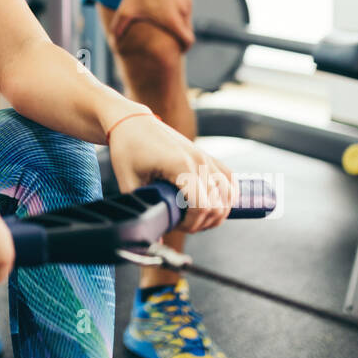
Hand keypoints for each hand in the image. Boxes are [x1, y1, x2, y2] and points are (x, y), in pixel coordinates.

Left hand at [107, 111, 235, 232]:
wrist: (132, 121)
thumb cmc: (128, 149)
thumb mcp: (129, 182)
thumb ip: (143, 209)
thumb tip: (155, 236)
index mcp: (180, 166)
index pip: (202, 206)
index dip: (191, 224)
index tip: (174, 224)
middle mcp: (199, 161)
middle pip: (218, 205)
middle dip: (202, 222)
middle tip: (182, 223)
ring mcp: (205, 157)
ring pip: (228, 195)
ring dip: (215, 212)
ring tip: (195, 217)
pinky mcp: (206, 155)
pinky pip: (229, 179)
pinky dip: (226, 196)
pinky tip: (214, 204)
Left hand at [111, 0, 193, 50]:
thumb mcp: (125, 10)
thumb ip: (118, 28)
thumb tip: (112, 42)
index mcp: (174, 20)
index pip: (188, 41)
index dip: (183, 48)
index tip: (178, 49)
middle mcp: (184, 12)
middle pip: (187, 30)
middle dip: (180, 35)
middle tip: (169, 36)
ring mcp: (187, 1)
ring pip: (187, 17)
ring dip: (179, 21)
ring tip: (165, 19)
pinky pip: (185, 5)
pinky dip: (179, 9)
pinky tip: (166, 4)